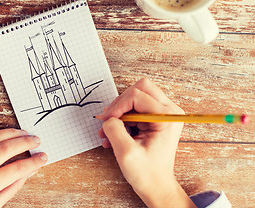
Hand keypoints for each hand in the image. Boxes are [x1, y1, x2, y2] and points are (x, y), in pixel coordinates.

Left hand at [0, 129, 47, 207]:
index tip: (43, 157)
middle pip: (6, 148)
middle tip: (36, 140)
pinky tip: (2, 134)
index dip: (34, 161)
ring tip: (22, 133)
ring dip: (10, 133)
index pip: (17, 169)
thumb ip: (12, 187)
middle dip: (25, 142)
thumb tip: (29, 171)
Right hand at [97, 78, 195, 207]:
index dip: (117, 106)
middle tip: (108, 121)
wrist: (157, 186)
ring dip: (119, 113)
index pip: (137, 95)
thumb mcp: (126, 152)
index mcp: (166, 117)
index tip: (106, 121)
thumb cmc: (147, 174)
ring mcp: (163, 113)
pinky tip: (113, 135)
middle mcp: (169, 111)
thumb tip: (108, 117)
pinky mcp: (156, 118)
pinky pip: (135, 109)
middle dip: (120, 104)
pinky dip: (122, 119)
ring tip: (108, 132)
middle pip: (139, 89)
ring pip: (135, 97)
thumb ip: (114, 129)